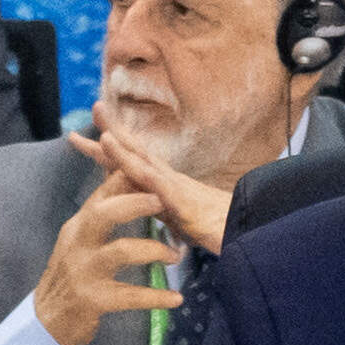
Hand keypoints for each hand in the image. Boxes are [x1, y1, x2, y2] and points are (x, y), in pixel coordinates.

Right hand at [24, 171, 185, 344]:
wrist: (46, 321)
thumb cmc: (72, 276)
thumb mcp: (81, 242)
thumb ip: (101, 216)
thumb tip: (125, 182)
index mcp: (78, 226)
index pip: (102, 193)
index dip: (127, 178)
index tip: (155, 170)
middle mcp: (78, 243)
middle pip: (105, 213)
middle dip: (136, 203)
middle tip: (163, 202)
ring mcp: (84, 271)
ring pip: (121, 251)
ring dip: (155, 250)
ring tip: (176, 256)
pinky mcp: (92, 299)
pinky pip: (130, 295)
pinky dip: (156, 297)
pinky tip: (176, 298)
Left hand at [88, 105, 251, 260]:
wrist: (251, 237)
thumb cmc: (224, 231)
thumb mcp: (190, 224)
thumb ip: (174, 217)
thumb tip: (165, 221)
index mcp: (167, 187)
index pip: (136, 163)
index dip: (115, 149)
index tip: (92, 134)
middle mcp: (170, 181)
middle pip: (136, 153)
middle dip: (114, 131)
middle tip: (95, 107)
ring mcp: (175, 189)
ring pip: (143, 161)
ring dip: (122, 144)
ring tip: (102, 128)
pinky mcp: (181, 202)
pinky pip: (154, 181)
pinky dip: (134, 166)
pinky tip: (123, 158)